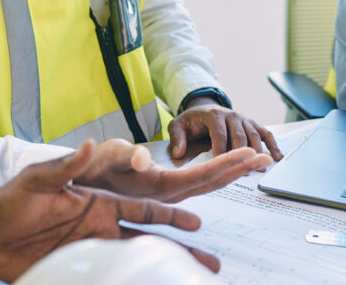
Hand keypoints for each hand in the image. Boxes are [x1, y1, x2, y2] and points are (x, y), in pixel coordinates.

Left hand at [0, 141, 218, 280]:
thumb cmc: (10, 200)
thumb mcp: (38, 179)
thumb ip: (67, 167)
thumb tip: (91, 145)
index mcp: (100, 202)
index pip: (145, 207)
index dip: (171, 214)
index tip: (198, 221)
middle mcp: (103, 227)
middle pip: (150, 238)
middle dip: (181, 248)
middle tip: (210, 262)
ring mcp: (91, 250)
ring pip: (136, 262)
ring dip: (162, 269)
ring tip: (189, 280)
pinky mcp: (78, 269)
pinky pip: (111, 277)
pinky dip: (131, 281)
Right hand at [75, 138, 272, 201]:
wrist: (80, 186)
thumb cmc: (93, 171)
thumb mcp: (108, 158)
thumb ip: (126, 157)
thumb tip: (141, 160)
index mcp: (159, 186)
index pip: (200, 175)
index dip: (226, 163)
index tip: (249, 153)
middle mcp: (168, 193)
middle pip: (212, 181)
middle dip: (239, 166)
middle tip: (265, 156)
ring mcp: (168, 193)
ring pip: (208, 182)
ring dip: (233, 170)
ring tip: (256, 160)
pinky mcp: (165, 190)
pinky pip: (199, 182)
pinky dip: (218, 172)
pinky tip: (230, 169)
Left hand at [168, 99, 282, 160]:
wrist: (204, 108)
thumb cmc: (191, 122)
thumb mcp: (177, 125)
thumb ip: (177, 137)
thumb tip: (179, 153)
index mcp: (213, 115)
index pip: (219, 134)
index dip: (221, 150)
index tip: (221, 166)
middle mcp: (231, 115)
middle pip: (240, 136)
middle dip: (242, 154)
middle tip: (243, 172)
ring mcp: (244, 119)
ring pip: (254, 135)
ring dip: (258, 152)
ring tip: (260, 168)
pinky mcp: (252, 124)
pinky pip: (265, 133)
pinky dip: (273, 144)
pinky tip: (278, 157)